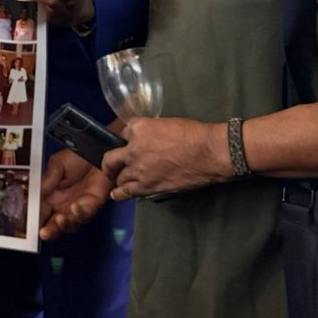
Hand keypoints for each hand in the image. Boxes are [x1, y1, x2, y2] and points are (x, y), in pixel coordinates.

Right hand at [39, 149, 112, 241]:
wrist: (97, 153)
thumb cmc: (76, 157)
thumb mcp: (57, 164)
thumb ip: (47, 179)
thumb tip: (33, 194)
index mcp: (51, 195)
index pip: (40, 211)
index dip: (34, 219)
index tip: (28, 225)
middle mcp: (63, 205)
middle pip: (54, 224)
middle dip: (49, 230)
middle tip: (43, 233)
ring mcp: (77, 207)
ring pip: (69, 224)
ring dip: (64, 225)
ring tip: (59, 219)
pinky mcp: (92, 206)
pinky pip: (85, 215)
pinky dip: (79, 214)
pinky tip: (74, 208)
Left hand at [102, 117, 230, 199]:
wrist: (207, 153)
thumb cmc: (192, 134)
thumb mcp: (165, 123)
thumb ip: (150, 131)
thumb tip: (147, 138)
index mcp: (138, 129)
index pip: (123, 133)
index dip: (126, 140)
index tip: (128, 144)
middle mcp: (132, 150)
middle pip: (111, 158)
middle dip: (110, 162)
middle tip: (112, 166)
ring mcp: (138, 170)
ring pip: (118, 177)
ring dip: (118, 177)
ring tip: (118, 180)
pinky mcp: (147, 186)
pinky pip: (127, 191)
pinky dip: (120, 193)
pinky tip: (116, 194)